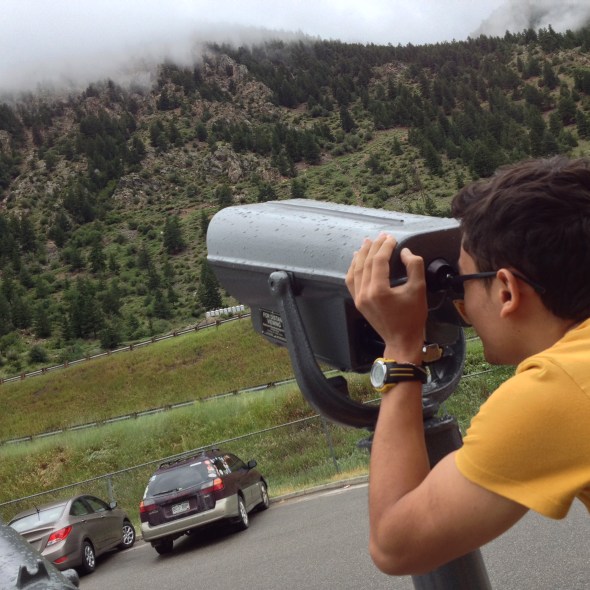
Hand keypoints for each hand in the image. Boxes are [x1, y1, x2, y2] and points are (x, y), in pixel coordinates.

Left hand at [345, 233, 426, 360]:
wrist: (402, 341)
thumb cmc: (412, 317)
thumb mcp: (418, 289)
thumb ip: (414, 266)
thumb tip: (405, 252)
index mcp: (379, 290)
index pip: (378, 260)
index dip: (385, 246)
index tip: (392, 238)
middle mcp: (364, 293)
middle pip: (366, 263)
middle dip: (374, 247)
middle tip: (381, 236)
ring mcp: (359, 298)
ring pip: (355, 270)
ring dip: (361, 255)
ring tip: (367, 243)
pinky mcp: (358, 302)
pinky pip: (351, 281)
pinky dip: (353, 268)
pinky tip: (356, 260)